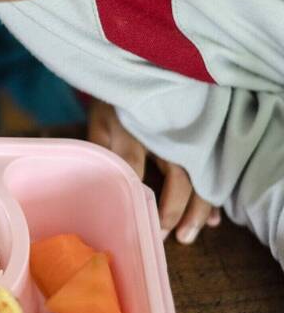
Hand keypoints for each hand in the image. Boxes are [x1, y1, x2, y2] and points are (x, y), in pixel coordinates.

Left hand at [88, 98, 220, 243]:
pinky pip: (209, 171)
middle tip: (168, 238)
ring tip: (188, 235)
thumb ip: (101, 149)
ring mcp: (184, 138)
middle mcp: (164, 136)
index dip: (136, 195)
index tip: (139, 222)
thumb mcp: (99, 123)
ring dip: (197, 209)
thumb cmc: (114, 103)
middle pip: (178, 177)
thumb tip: (104, 182)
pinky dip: (212, 196)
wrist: (138, 74)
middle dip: (175, 210)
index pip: (134, 166)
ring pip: (198, 177)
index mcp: (133, 131)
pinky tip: (214, 220)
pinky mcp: (196, 141)